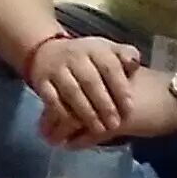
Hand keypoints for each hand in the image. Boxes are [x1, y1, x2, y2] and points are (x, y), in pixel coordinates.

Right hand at [26, 34, 141, 144]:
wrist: (47, 52)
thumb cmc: (86, 58)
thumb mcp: (107, 50)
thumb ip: (125, 55)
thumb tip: (135, 63)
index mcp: (95, 48)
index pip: (110, 67)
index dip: (120, 88)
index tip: (129, 108)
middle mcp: (74, 56)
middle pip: (91, 81)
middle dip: (104, 104)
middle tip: (115, 124)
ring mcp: (56, 69)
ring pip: (72, 92)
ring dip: (86, 112)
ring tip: (99, 129)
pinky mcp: (41, 82)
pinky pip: (52, 100)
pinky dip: (63, 114)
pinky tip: (73, 127)